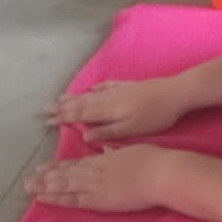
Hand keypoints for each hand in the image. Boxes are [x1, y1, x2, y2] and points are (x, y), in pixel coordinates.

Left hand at [24, 144, 170, 212]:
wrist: (161, 173)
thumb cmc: (152, 160)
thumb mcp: (131, 150)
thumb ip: (115, 151)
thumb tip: (104, 148)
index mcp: (104, 158)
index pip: (77, 163)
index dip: (59, 166)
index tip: (44, 167)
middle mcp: (95, 170)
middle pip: (66, 174)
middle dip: (46, 177)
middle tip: (29, 179)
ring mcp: (96, 185)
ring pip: (64, 185)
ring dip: (45, 186)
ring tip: (29, 187)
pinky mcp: (100, 200)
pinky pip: (73, 200)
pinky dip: (56, 199)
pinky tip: (43, 199)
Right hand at [45, 77, 186, 142]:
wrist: (177, 92)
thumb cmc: (156, 116)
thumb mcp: (133, 129)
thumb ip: (109, 132)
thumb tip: (85, 136)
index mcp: (109, 110)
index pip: (80, 115)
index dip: (64, 118)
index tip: (47, 121)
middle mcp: (110, 98)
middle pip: (82, 103)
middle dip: (62, 107)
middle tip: (44, 109)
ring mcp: (120, 90)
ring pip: (91, 94)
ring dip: (75, 97)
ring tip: (60, 98)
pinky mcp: (130, 85)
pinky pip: (107, 86)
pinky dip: (96, 88)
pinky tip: (91, 87)